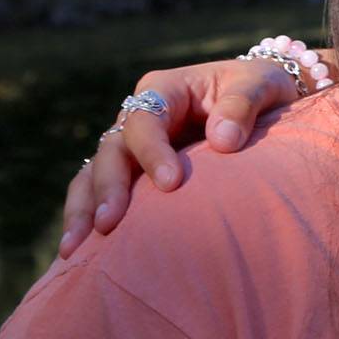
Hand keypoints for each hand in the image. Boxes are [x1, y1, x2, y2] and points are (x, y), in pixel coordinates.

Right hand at [57, 59, 302, 255]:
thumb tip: (222, 140)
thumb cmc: (261, 88)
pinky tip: (80, 254)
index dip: (152, 152)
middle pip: (112, 150)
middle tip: (108, 224)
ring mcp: (132, 146)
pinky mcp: (134, 172)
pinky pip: (100, 192)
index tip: (171, 184)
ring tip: (74, 249)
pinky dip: (88, 218)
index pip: (146, 120)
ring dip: (83, 210)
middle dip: (107, 187)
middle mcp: (140, 116)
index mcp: (165, 89)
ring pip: (94, 174)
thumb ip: (241, 105)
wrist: (263, 100)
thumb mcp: (260, 85)